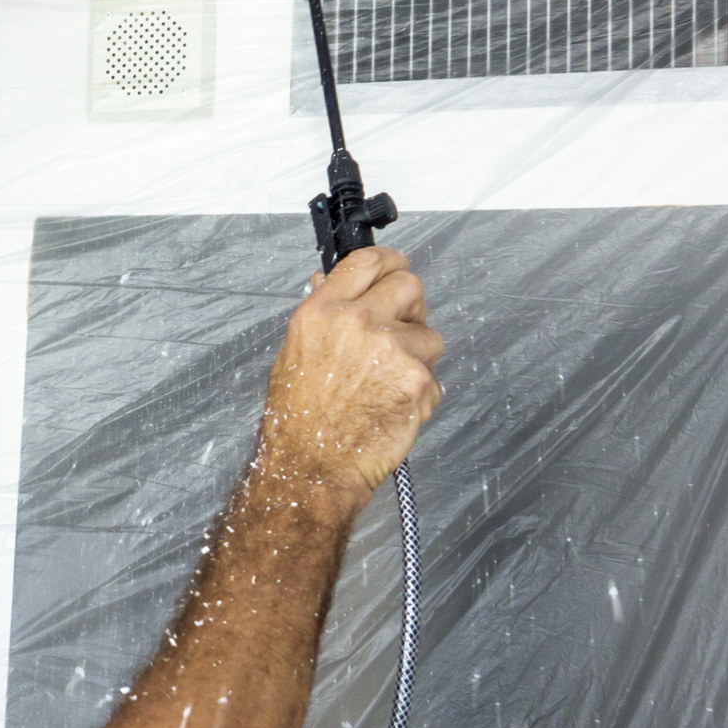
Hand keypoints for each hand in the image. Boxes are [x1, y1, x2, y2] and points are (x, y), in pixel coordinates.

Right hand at [253, 247, 444, 511]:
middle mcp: (356, 322)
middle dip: (411, 307)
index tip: (397, 269)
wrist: (312, 466)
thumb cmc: (298, 419)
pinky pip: (433, 375)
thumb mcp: (294, 352)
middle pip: (409, 285)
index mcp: (322, 311)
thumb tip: (328, 282)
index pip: (368, 261)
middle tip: (401, 331)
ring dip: (418, 356)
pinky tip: (394, 408)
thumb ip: (322, 314)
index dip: (390, 262)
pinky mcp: (416, 380)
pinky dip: (421, 392)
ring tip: (389, 384)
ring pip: (429, 334)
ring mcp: (390, 350)